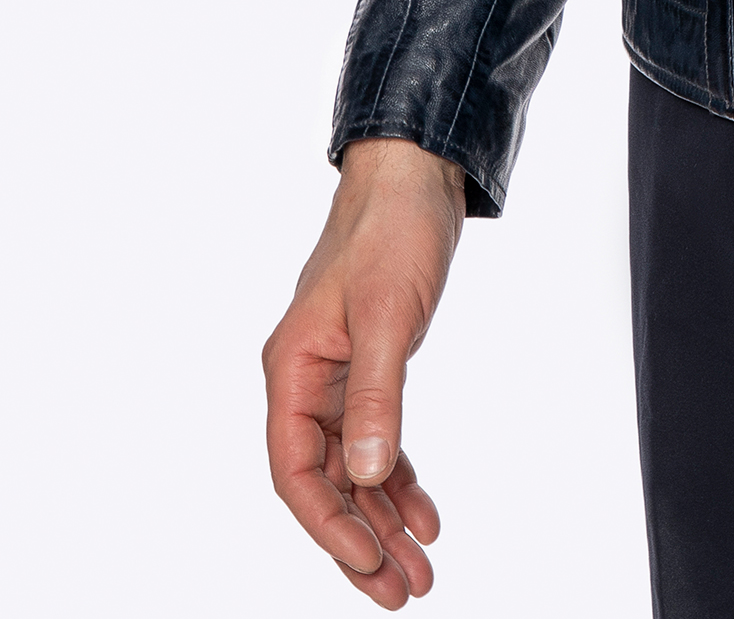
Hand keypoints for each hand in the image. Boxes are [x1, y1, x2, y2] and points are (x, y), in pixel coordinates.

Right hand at [263, 138, 464, 605]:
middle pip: (326, 482)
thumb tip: (370, 473)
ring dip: (384, 520)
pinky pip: (379, 440)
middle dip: (360, 541)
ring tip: (420, 572)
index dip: (329, 524)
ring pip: (355, 469)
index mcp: (291, 369)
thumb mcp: (385, 314)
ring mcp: (338, 376)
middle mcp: (306, 380)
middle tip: (401, 593)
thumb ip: (375, 395)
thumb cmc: (391, 230)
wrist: (415, 174)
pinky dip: (400, 479)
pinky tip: (425, 514)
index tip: (368, 564)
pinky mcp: (371, 366)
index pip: (296, 471)